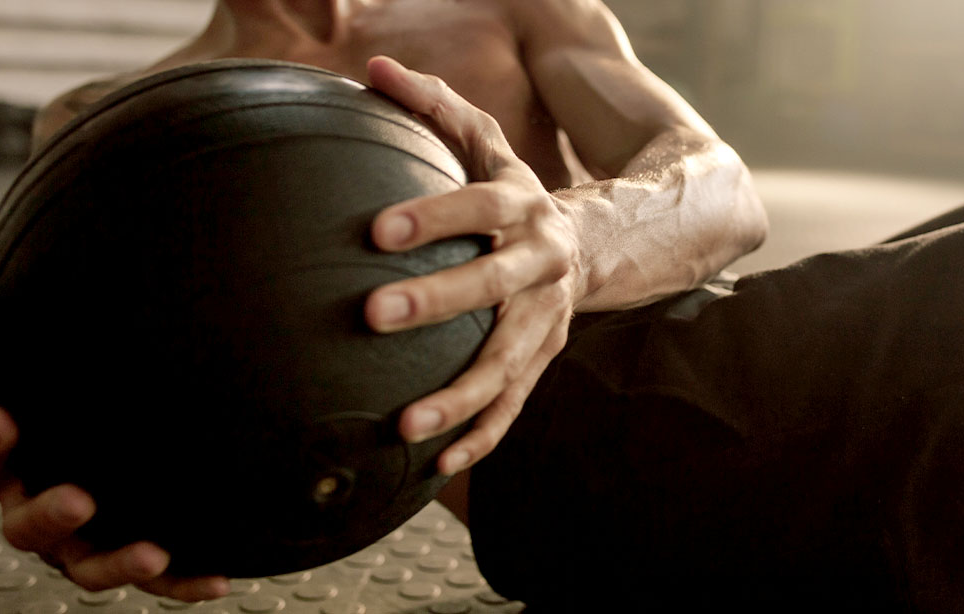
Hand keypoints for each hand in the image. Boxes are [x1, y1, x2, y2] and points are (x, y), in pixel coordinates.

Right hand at [0, 242, 228, 601]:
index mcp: (7, 462)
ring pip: (90, 564)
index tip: (5, 422)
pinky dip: (183, 582)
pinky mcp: (136, 543)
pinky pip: (157, 576)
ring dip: (119, 563)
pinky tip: (219, 578)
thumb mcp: (29, 348)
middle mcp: (40, 502)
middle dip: (49, 514)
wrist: (116, 426)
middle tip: (81, 496)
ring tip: (153, 550)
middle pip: (27, 528)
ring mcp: (89, 534)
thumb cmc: (60, 384)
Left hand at [363, 56, 579, 474]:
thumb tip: (372, 68)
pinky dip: (482, 435)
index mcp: (523, 209)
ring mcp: (545, 320)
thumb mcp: (487, 147)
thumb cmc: (514, 196)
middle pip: (492, 285)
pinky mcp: (542, 360)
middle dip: (437, 300)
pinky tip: (438, 463)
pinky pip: (515, 405)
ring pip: (507, 363)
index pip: (481, 206)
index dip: (435, 215)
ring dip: (460, 396)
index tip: (377, 229)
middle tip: (374, 314)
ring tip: (406, 424)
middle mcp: (540, 266)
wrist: (590, 247)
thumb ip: (435, 106)